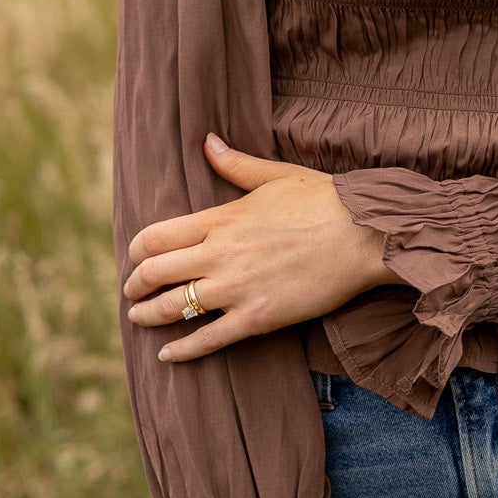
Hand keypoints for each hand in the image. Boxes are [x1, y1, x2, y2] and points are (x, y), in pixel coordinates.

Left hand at [123, 134, 392, 360]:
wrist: (366, 235)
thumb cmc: (326, 201)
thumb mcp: (276, 175)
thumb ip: (235, 164)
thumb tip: (207, 141)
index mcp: (221, 219)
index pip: (155, 236)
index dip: (135, 251)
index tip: (135, 258)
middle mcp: (220, 254)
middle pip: (154, 273)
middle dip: (134, 284)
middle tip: (131, 291)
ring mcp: (237, 288)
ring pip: (173, 307)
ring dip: (148, 315)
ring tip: (139, 318)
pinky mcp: (258, 318)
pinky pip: (208, 340)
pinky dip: (183, 351)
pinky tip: (167, 356)